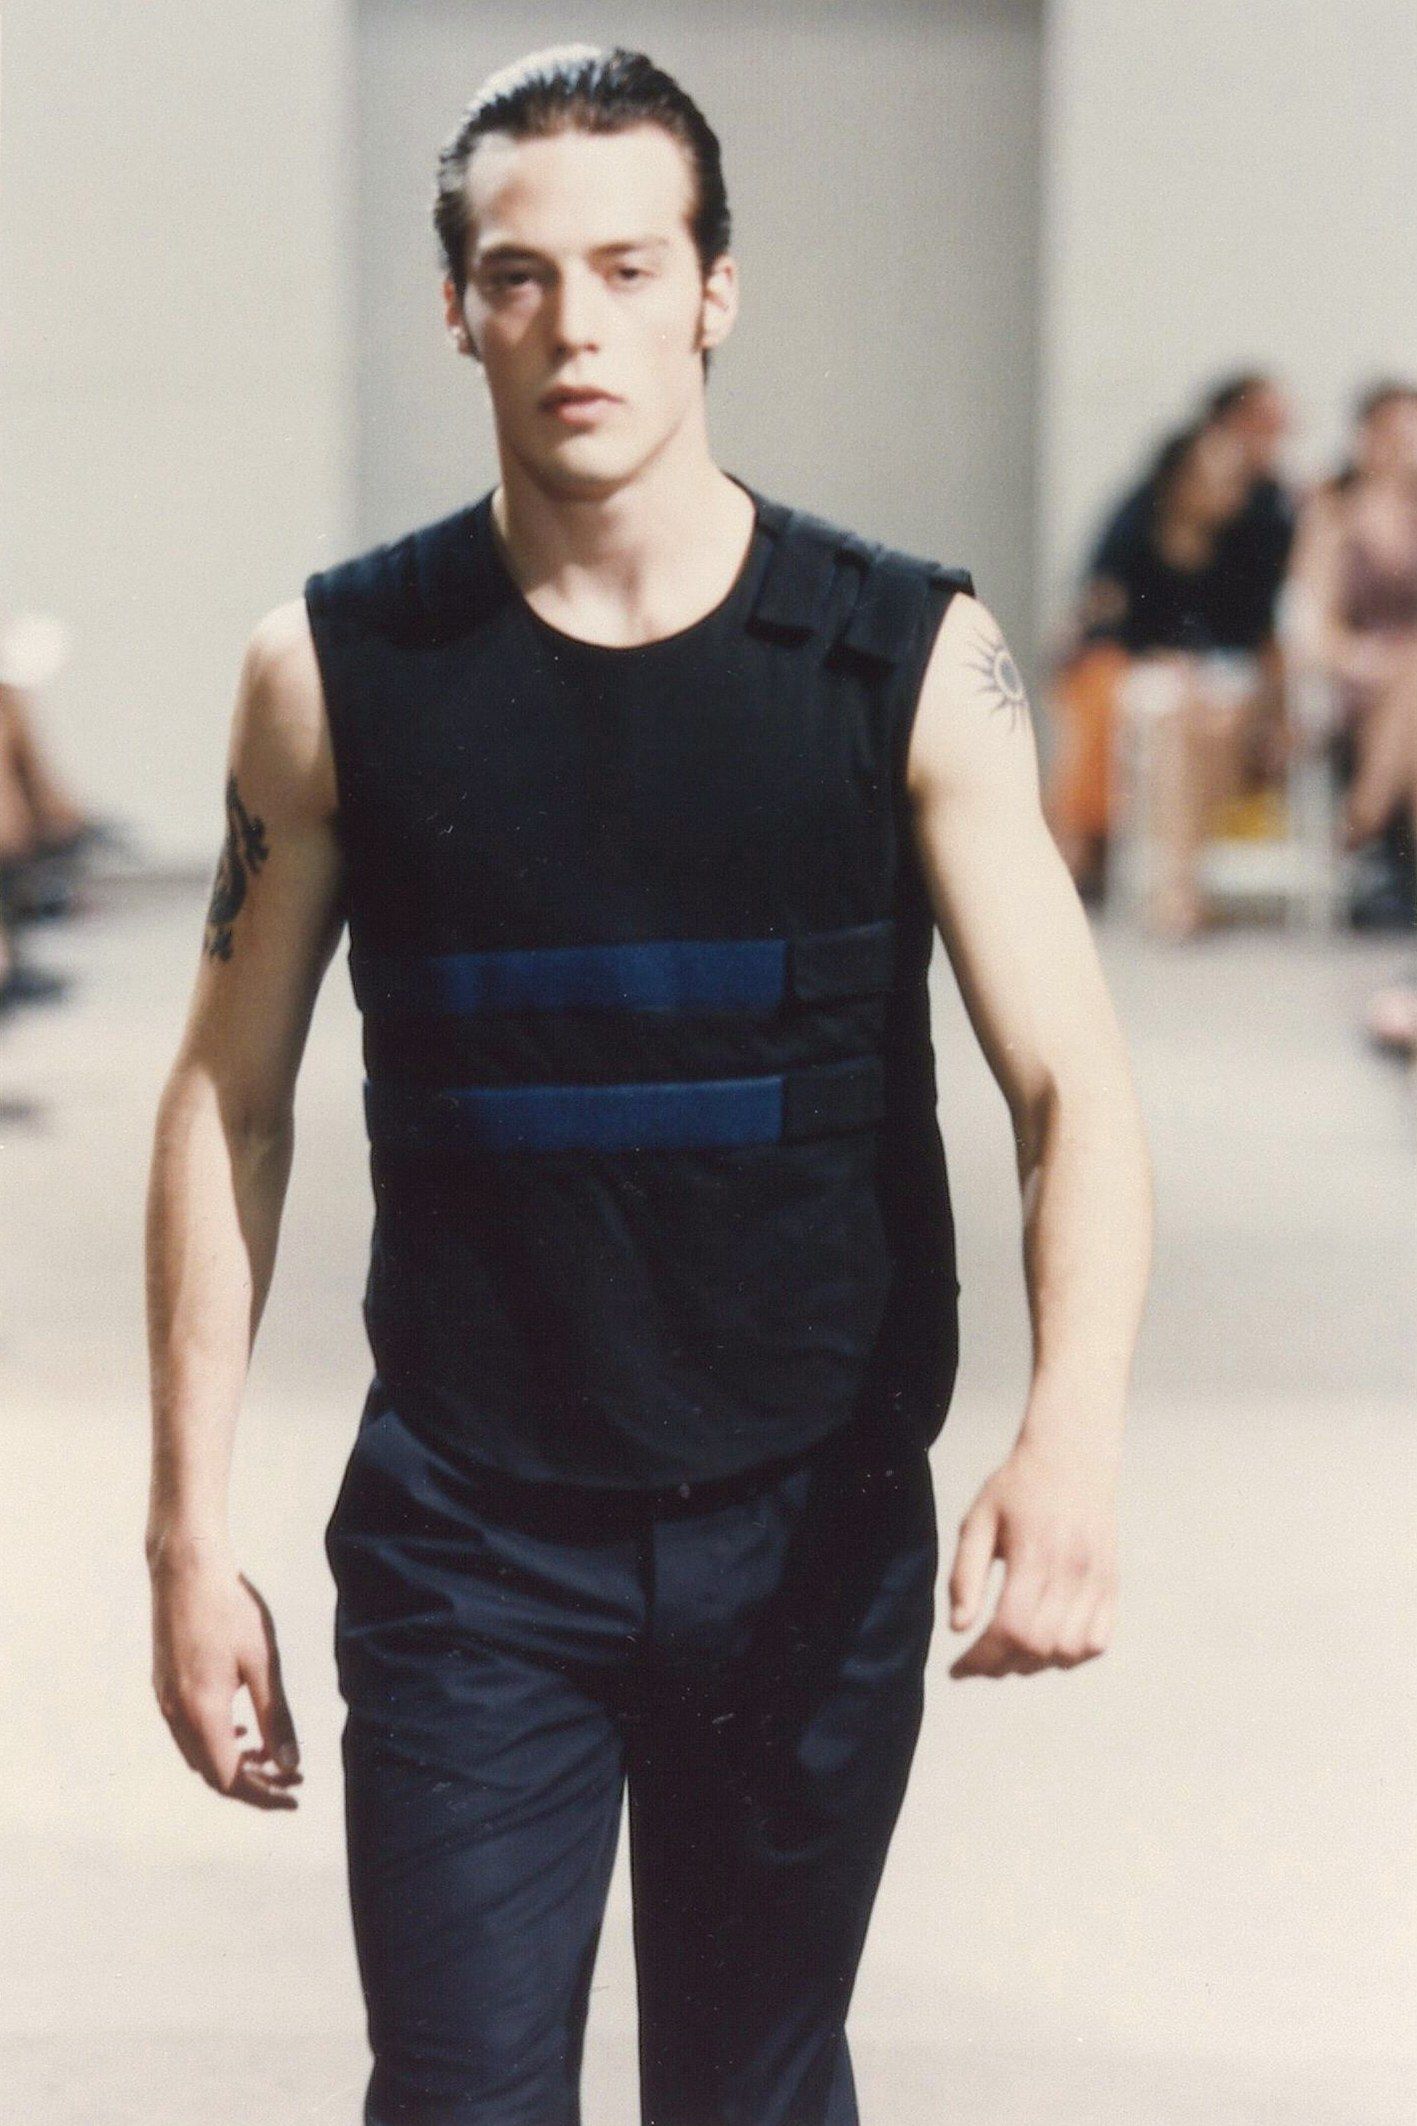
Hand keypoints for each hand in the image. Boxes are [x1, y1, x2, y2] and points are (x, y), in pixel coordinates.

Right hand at [150, 1551, 302, 1806]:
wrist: (186, 1569)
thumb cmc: (230, 1609)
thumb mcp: (263, 1663)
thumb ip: (276, 1717)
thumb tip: (291, 1764)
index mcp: (202, 1713)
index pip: (230, 1779)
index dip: (263, 1795)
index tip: (296, 1796)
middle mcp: (177, 1714)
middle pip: (212, 1773)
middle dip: (253, 1784)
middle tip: (291, 1778)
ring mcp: (165, 1700)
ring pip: (198, 1754)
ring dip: (234, 1763)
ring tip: (272, 1757)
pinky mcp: (164, 1684)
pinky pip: (188, 1733)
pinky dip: (216, 1742)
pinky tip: (241, 1729)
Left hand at [946, 1437, 1117, 1678]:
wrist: (1073, 1456)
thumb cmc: (1017, 1487)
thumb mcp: (978, 1519)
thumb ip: (965, 1574)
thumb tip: (958, 1628)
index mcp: (1034, 1554)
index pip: (1010, 1629)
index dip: (982, 1659)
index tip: (958, 1669)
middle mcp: (1072, 1571)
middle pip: (1038, 1647)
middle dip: (1002, 1666)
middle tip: (978, 1662)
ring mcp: (1098, 1580)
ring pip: (1068, 1652)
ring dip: (1035, 1664)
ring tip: (1009, 1652)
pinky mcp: (1112, 1584)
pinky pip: (1096, 1642)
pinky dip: (1070, 1656)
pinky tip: (1045, 1644)